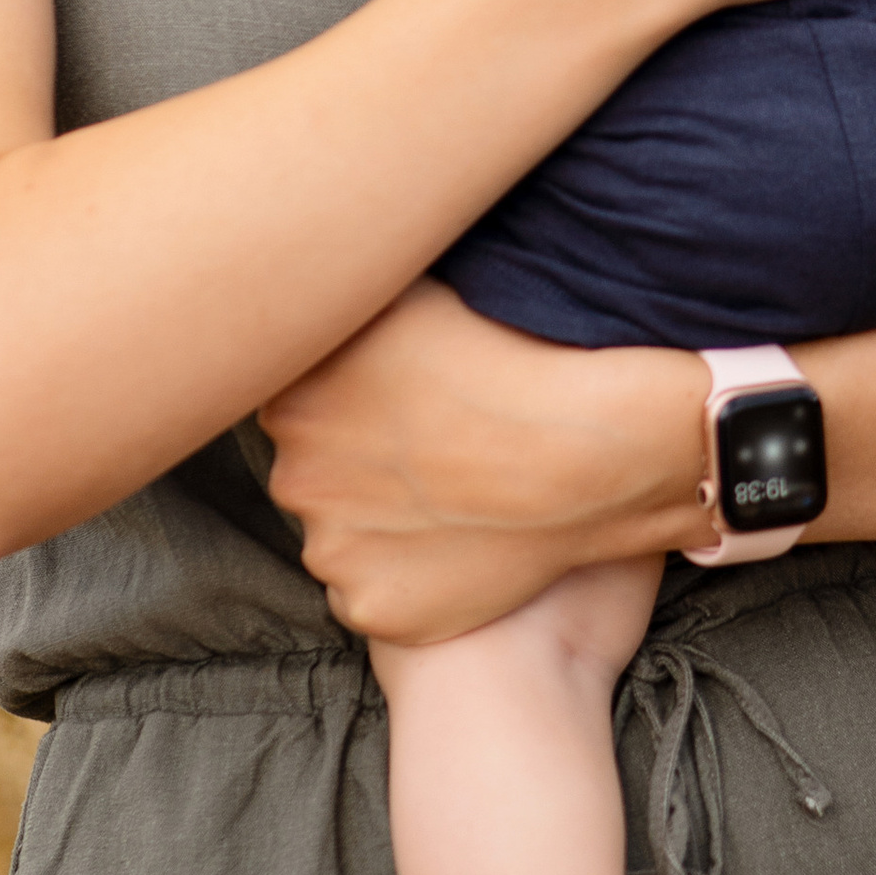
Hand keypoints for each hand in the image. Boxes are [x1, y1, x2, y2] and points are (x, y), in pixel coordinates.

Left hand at [258, 280, 707, 640]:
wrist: (583, 449)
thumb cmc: (513, 353)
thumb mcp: (415, 290)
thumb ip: (354, 291)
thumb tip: (322, 267)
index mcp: (291, 390)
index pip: (296, 396)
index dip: (350, 397)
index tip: (402, 396)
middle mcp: (292, 470)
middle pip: (313, 468)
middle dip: (358, 461)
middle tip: (436, 447)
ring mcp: (329, 546)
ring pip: (341, 534)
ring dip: (380, 521)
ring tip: (457, 494)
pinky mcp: (371, 607)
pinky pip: (376, 592)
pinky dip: (409, 577)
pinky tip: (460, 543)